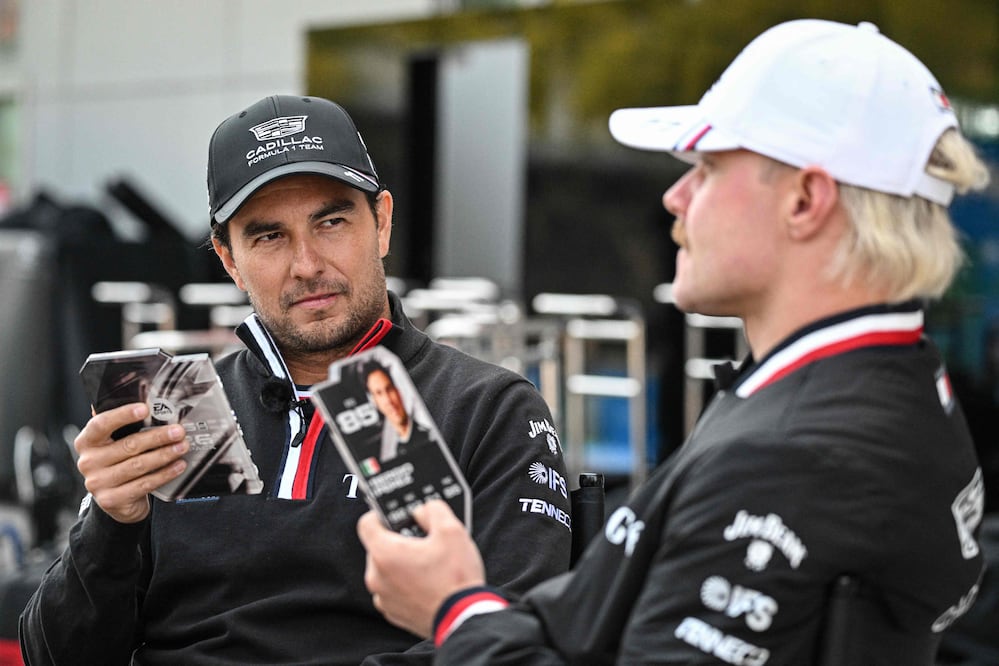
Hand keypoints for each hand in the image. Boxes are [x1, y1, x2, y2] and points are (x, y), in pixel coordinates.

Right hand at [75, 402, 189, 523]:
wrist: (115, 499)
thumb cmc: (118, 462)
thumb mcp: (115, 443)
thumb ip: (125, 427)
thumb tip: (152, 405)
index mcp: (86, 441)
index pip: (101, 424)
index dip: (123, 415)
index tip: (145, 409)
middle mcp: (88, 462)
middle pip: (128, 445)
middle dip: (157, 437)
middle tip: (178, 431)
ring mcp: (98, 483)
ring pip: (138, 465)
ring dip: (164, 454)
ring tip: (182, 447)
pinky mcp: (111, 499)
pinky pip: (144, 484)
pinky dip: (165, 474)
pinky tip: (178, 466)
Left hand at [357, 500, 485, 637]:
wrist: (464, 618)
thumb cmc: (456, 579)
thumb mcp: (451, 530)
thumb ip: (433, 509)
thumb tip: (423, 509)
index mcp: (385, 553)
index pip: (367, 523)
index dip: (381, 514)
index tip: (396, 516)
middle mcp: (377, 577)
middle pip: (378, 546)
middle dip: (399, 540)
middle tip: (423, 541)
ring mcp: (384, 597)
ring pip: (386, 569)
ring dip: (402, 563)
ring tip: (429, 564)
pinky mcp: (393, 613)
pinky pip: (393, 589)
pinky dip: (405, 583)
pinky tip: (427, 582)